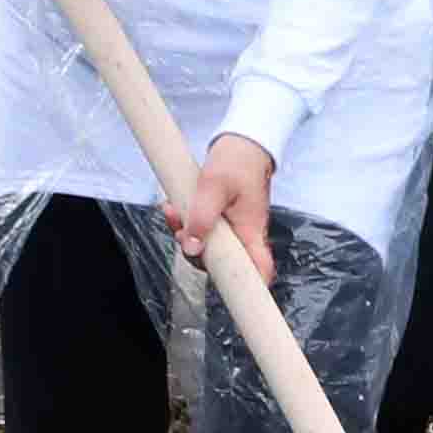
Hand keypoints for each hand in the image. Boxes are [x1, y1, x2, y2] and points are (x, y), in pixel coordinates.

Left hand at [166, 131, 276, 275]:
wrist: (242, 143)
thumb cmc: (237, 161)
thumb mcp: (214, 186)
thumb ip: (203, 218)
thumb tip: (193, 249)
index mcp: (251, 232)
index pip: (259, 271)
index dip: (247, 288)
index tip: (228, 289)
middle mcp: (244, 236)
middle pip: (222, 264)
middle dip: (195, 252)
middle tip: (180, 232)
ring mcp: (232, 230)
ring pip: (208, 247)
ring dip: (186, 234)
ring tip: (173, 212)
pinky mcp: (221, 222)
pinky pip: (202, 232)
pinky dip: (187, 223)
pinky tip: (175, 208)